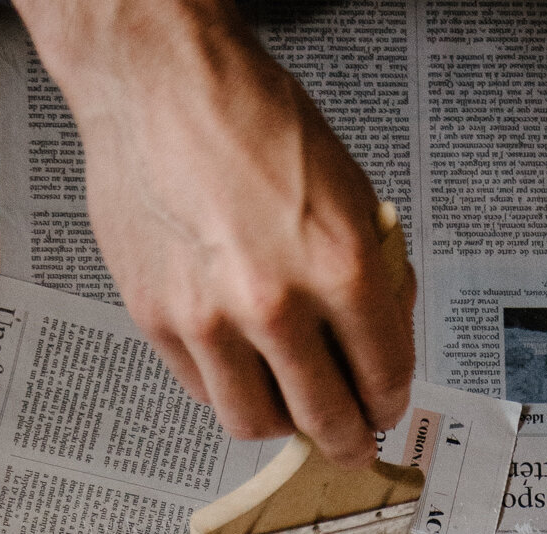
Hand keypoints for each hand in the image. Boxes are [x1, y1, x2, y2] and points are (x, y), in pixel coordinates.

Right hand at [22, 0, 415, 459]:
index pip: (383, 373)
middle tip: (348, 440)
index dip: (389, 403)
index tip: (384, 410)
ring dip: (281, 421)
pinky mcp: (158, 319)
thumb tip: (381, 329)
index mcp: (340, 264)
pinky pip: (203, 390)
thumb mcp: (346, 184)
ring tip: (288, 402)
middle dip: (346, 438)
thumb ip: (370, 265)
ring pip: (256, 421)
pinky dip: (227, 386)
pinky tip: (239, 361)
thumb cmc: (249, 116)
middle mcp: (275, 301)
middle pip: (324, 418)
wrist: (158, 80)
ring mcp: (211, 318)